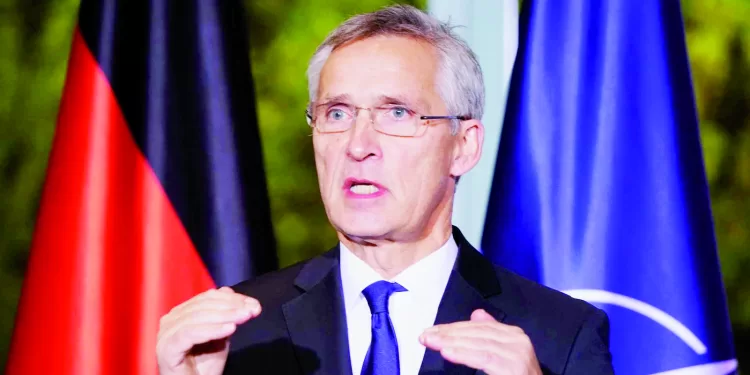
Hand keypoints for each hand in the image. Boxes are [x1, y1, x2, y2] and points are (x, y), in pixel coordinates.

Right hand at [156, 286, 261, 374]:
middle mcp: (170, 321)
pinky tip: (230, 329)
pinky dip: (212, 329)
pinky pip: (191, 333)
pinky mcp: (166, 348)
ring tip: (245, 317)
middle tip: (253, 310)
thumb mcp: (219, 336)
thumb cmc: (205, 367)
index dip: (232, 298)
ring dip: (225, 315)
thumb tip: (229, 291)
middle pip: (203, 305)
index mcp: (180, 315)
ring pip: (197, 317)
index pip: (207, 298)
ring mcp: (165, 334)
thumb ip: (223, 315)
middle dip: (232, 306)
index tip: (254, 304)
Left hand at [419, 309, 541, 374]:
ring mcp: (518, 353)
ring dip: (451, 342)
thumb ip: (489, 335)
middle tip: (425, 336)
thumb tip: (476, 314)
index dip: (453, 327)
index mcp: (513, 335)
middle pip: (476, 332)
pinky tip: (447, 352)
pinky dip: (464, 354)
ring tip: (431, 342)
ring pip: (478, 344)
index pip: (478, 326)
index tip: (431, 331)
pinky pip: (484, 357)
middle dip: (448, 334)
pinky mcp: (515, 367)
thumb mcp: (503, 355)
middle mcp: (518, 340)